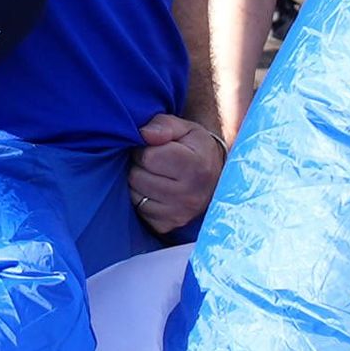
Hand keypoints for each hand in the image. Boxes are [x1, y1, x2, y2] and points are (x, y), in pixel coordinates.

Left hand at [128, 109, 223, 236]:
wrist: (214, 176)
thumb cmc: (195, 148)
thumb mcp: (185, 129)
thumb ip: (163, 126)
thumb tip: (143, 134)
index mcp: (196, 166)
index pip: (148, 158)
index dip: (144, 150)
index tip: (153, 148)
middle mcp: (190, 194)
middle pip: (138, 177)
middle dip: (139, 166)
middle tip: (152, 162)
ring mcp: (180, 213)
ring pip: (135, 195)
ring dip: (138, 184)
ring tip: (154, 175)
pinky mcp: (169, 225)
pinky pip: (140, 211)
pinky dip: (142, 200)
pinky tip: (155, 191)